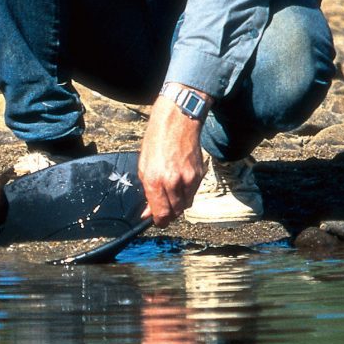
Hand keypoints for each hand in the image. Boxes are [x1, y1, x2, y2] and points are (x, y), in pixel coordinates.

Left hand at [140, 93, 205, 225]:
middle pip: (175, 213)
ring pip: (186, 204)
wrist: (177, 122)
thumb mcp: (143, 167)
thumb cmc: (156, 141)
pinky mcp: (199, 174)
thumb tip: (148, 212)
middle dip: (168, 214)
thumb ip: (147, 192)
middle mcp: (173, 182)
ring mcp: (188, 178)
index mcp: (155, 180)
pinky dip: (186, 192)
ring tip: (171, 191)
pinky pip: (193, 192)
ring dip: (178, 203)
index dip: (159, 221)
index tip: (157, 221)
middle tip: (163, 207)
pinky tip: (180, 180)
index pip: (161, 213)